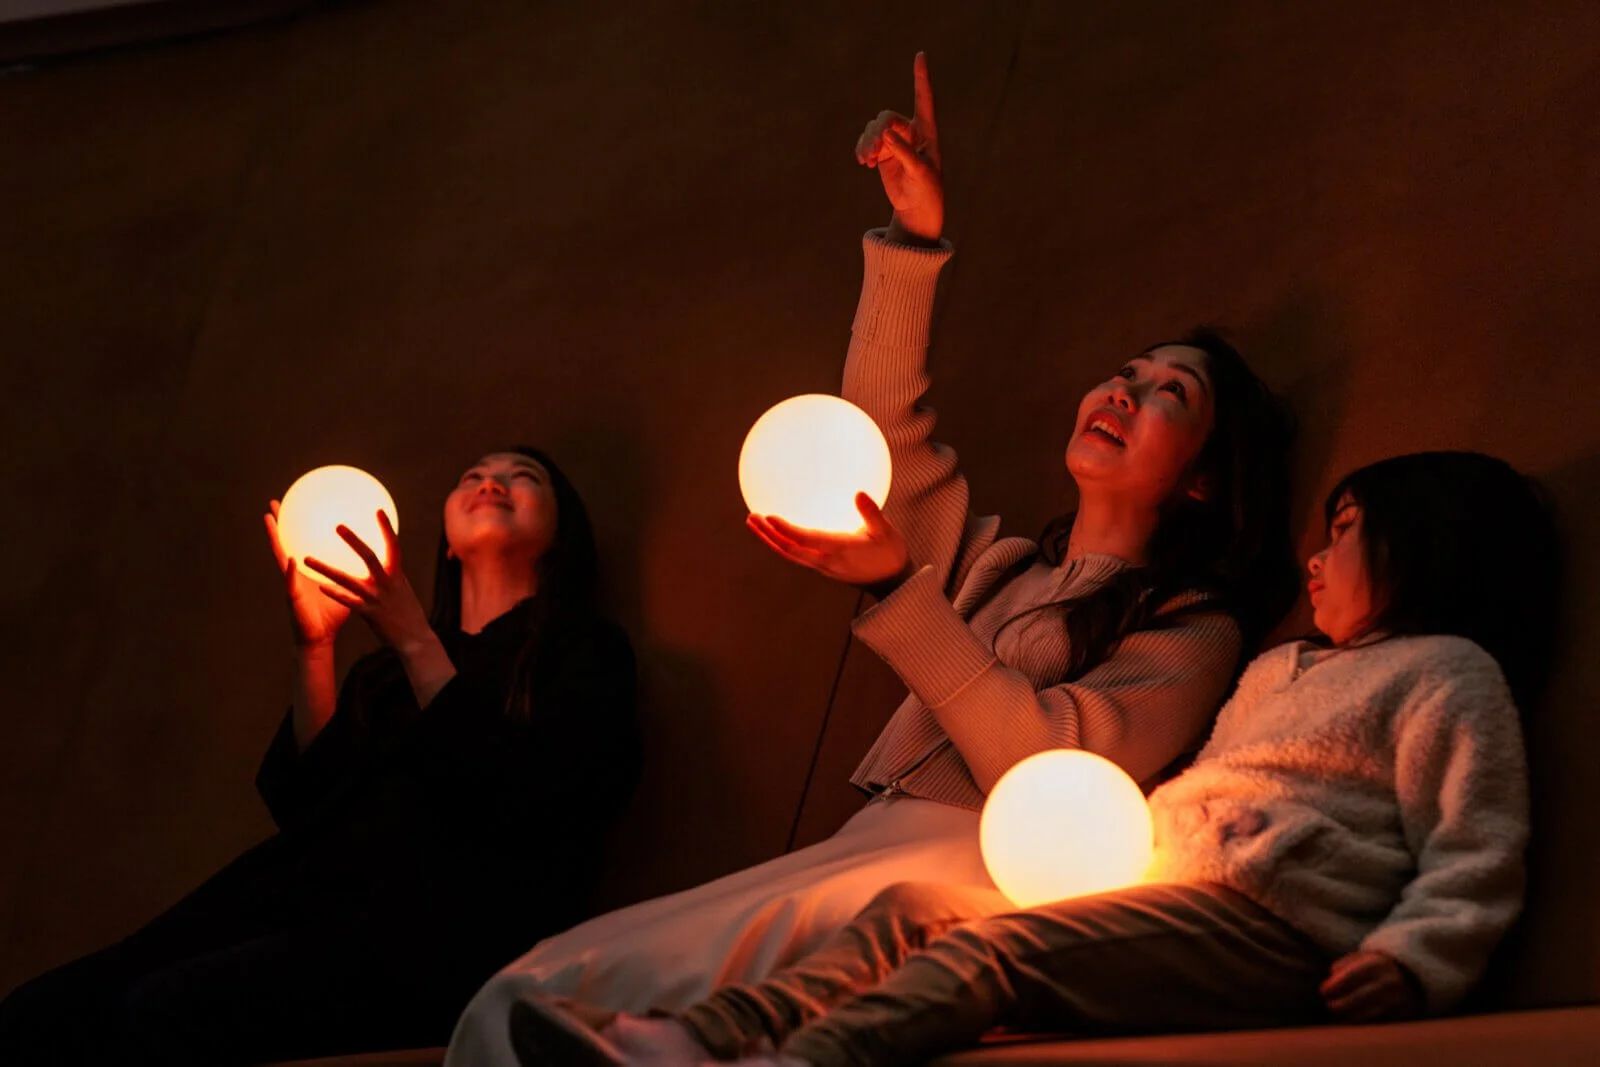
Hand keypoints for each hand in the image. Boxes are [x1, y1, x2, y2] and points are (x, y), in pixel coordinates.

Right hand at [265, 500, 350, 647]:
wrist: (320, 639)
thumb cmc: (332, 614)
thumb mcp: (346, 587)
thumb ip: (354, 571)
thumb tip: (373, 555)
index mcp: (309, 569)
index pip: (303, 541)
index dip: (299, 524)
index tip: (297, 501)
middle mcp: (298, 573)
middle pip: (287, 543)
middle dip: (281, 522)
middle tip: (276, 500)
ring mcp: (293, 584)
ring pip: (282, 558)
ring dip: (276, 539)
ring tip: (270, 520)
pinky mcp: (295, 600)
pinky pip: (292, 584)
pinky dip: (291, 573)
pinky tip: (291, 559)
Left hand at [301, 510, 435, 656]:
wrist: (415, 639)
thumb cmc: (408, 613)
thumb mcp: (403, 589)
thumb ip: (392, 574)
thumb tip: (387, 560)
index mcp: (397, 574)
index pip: (393, 546)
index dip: (386, 528)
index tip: (378, 511)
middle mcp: (387, 582)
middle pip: (369, 556)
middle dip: (353, 540)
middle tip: (337, 525)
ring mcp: (376, 597)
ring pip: (348, 579)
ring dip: (326, 568)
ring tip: (307, 559)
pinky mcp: (369, 613)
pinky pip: (348, 601)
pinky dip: (335, 593)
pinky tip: (321, 587)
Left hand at [747, 493, 912, 593]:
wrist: (893, 583)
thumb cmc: (890, 555)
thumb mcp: (886, 532)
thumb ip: (871, 513)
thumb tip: (858, 493)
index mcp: (839, 550)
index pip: (805, 540)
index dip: (785, 530)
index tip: (769, 517)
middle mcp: (826, 561)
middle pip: (789, 550)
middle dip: (768, 535)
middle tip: (751, 518)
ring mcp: (822, 567)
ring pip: (790, 554)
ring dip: (770, 540)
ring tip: (755, 523)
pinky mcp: (823, 567)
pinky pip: (797, 555)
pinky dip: (783, 543)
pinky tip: (776, 533)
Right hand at [855, 52, 943, 242]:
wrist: (917, 208)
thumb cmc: (927, 190)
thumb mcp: (920, 173)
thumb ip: (904, 152)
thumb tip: (885, 134)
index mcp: (928, 131)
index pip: (924, 99)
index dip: (921, 77)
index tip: (920, 55)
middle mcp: (911, 131)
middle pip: (887, 118)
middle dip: (877, 133)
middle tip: (873, 153)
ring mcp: (895, 140)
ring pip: (874, 129)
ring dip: (867, 142)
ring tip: (867, 161)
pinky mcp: (883, 151)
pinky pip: (867, 141)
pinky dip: (863, 149)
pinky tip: (864, 161)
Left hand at [1321, 950, 1424, 1022]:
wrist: (1410, 978)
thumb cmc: (1376, 968)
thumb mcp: (1363, 958)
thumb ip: (1346, 964)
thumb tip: (1332, 974)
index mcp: (1380, 964)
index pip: (1355, 974)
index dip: (1337, 984)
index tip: (1323, 991)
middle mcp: (1391, 981)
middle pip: (1362, 996)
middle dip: (1342, 1002)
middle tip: (1329, 1005)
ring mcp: (1399, 999)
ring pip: (1370, 1011)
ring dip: (1351, 1014)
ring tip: (1339, 1014)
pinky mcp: (1402, 1015)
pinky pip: (1379, 1021)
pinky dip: (1363, 1022)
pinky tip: (1351, 1020)